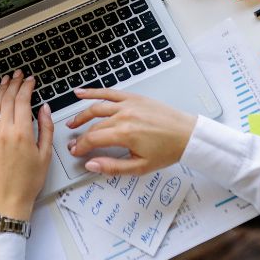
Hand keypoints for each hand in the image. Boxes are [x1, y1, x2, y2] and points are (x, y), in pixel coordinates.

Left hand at [0, 70, 53, 220]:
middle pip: (7, 99)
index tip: (30, 80)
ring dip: (0, 91)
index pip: (22, 101)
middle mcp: (4, 131)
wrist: (8, 199)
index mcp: (21, 133)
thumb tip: (44, 109)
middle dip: (14, 84)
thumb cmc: (28, 181)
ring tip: (6, 81)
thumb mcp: (45, 155)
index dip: (26, 87)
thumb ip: (45, 129)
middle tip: (18, 75)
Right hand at [65, 88, 195, 174]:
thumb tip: (92, 165)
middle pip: (94, 125)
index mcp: (124, 134)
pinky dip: (93, 92)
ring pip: (96, 107)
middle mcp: (123, 116)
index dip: (81, 146)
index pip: (93, 139)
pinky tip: (80, 93)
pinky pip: (108, 92)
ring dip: (82, 114)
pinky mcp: (133, 97)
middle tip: (74, 142)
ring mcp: (127, 104)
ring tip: (73, 122)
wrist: (187, 135)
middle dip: (81, 135)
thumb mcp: (140, 167)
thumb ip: (113, 167)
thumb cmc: (167, 151)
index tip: (75, 151)